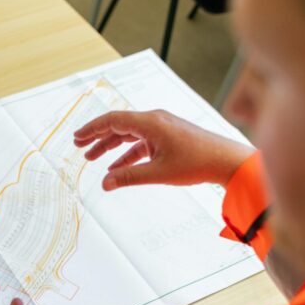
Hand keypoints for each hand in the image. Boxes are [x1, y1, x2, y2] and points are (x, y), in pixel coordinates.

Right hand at [73, 110, 254, 189]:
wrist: (226, 161)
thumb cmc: (197, 162)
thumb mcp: (158, 173)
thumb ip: (128, 177)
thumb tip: (105, 183)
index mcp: (151, 123)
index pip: (113, 120)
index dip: (92, 129)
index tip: (78, 137)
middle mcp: (155, 121)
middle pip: (118, 125)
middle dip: (97, 136)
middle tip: (79, 145)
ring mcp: (162, 128)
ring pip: (129, 134)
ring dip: (111, 146)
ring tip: (92, 158)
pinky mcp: (168, 137)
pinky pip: (141, 143)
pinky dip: (127, 153)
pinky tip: (117, 167)